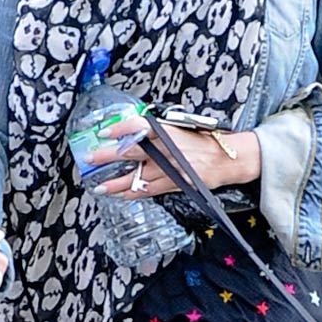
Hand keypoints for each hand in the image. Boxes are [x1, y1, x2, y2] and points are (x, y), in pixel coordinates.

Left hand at [84, 116, 261, 198]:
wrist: (230, 159)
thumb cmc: (207, 141)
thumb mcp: (183, 128)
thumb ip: (159, 132)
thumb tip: (135, 133)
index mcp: (169, 131)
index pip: (140, 127)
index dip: (120, 129)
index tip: (104, 132)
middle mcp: (169, 149)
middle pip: (133, 152)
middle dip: (109, 156)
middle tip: (91, 158)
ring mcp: (172, 168)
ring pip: (138, 176)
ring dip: (116, 183)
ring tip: (99, 187)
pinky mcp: (177, 183)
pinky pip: (151, 190)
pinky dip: (135, 192)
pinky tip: (121, 195)